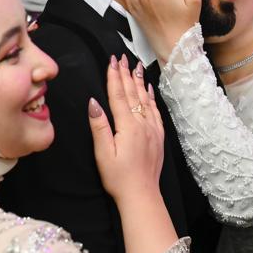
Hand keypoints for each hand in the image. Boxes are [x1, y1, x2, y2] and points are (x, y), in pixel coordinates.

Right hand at [88, 56, 164, 203]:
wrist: (142, 195)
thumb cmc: (119, 178)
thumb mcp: (103, 153)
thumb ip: (99, 126)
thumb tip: (94, 102)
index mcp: (128, 126)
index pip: (119, 95)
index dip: (114, 76)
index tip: (112, 60)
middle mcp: (143, 124)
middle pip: (133, 93)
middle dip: (126, 74)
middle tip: (122, 57)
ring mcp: (153, 130)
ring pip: (145, 99)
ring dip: (139, 82)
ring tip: (136, 66)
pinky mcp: (158, 137)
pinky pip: (155, 111)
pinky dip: (151, 97)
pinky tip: (149, 90)